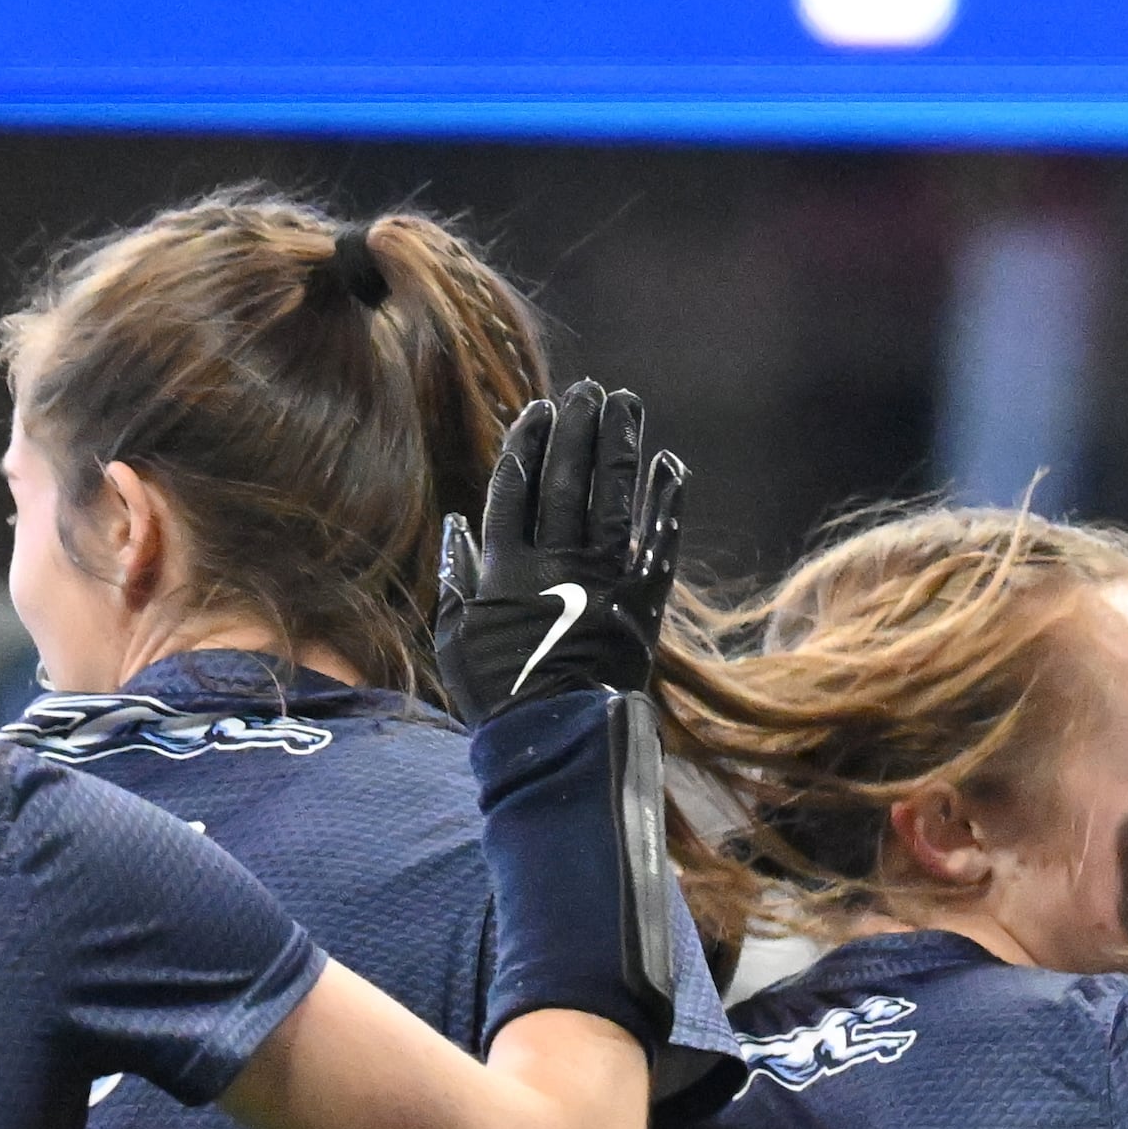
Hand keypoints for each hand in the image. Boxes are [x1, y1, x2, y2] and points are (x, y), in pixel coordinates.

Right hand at [439, 378, 686, 720]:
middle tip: (589, 389)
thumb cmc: (498, 692)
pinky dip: (666, 501)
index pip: (518, 487)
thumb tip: (459, 523)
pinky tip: (671, 465)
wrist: (560, 739)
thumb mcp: (456, 638)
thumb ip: (457, 576)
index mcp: (508, 570)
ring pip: (616, 497)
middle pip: (569, 480)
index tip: (539, 410)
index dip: (529, 443)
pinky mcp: (645, 601)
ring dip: (623, 446)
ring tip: (627, 404)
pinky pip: (660, 540)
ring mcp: (607, 580)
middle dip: (579, 429)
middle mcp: (560, 564)